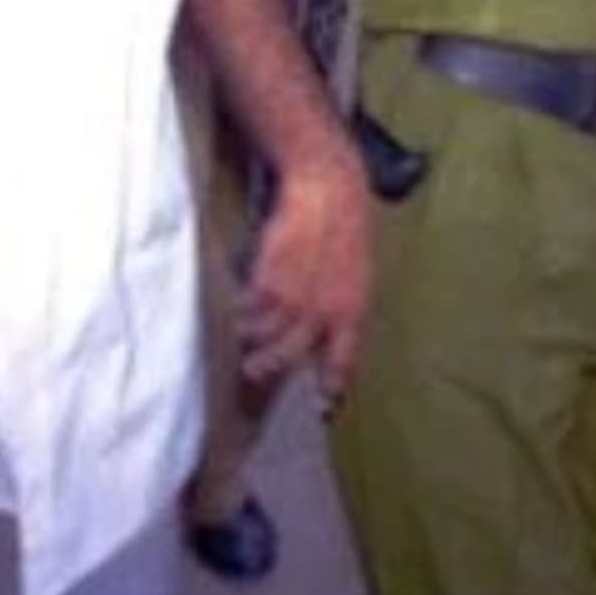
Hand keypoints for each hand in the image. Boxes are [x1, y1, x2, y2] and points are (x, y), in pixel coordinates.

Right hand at [238, 138, 373, 408]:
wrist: (328, 186)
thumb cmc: (349, 226)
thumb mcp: (359, 273)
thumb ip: (343, 307)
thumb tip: (326, 333)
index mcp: (353, 313)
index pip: (341, 364)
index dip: (330, 388)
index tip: (322, 408)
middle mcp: (322, 313)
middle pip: (289, 357)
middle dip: (269, 370)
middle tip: (254, 376)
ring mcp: (292, 297)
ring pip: (263, 336)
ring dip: (249, 343)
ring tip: (240, 345)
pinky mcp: (268, 278)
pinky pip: (249, 308)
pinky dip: (240, 312)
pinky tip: (236, 310)